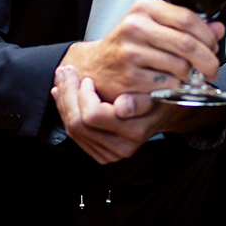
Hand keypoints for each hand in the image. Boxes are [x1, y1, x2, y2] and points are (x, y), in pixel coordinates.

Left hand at [51, 65, 168, 163]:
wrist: (163, 114)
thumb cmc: (158, 96)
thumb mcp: (156, 92)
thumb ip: (140, 100)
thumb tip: (121, 106)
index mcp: (134, 131)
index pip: (93, 116)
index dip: (84, 95)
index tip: (88, 78)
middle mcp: (121, 147)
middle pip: (78, 124)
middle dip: (67, 94)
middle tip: (65, 71)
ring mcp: (110, 154)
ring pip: (73, 130)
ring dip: (63, 102)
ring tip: (62, 79)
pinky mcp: (102, 154)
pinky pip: (76, 135)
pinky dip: (66, 113)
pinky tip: (63, 95)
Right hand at [59, 0, 225, 101]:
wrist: (95, 65)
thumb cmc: (128, 44)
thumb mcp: (154, 24)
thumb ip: (186, 25)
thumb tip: (218, 28)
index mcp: (144, 8)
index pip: (187, 18)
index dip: (207, 36)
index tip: (213, 47)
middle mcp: (135, 27)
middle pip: (187, 44)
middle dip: (207, 60)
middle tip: (212, 70)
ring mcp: (131, 52)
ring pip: (180, 66)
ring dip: (191, 76)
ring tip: (187, 76)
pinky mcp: (129, 77)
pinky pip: (168, 84)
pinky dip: (175, 87)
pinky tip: (170, 83)